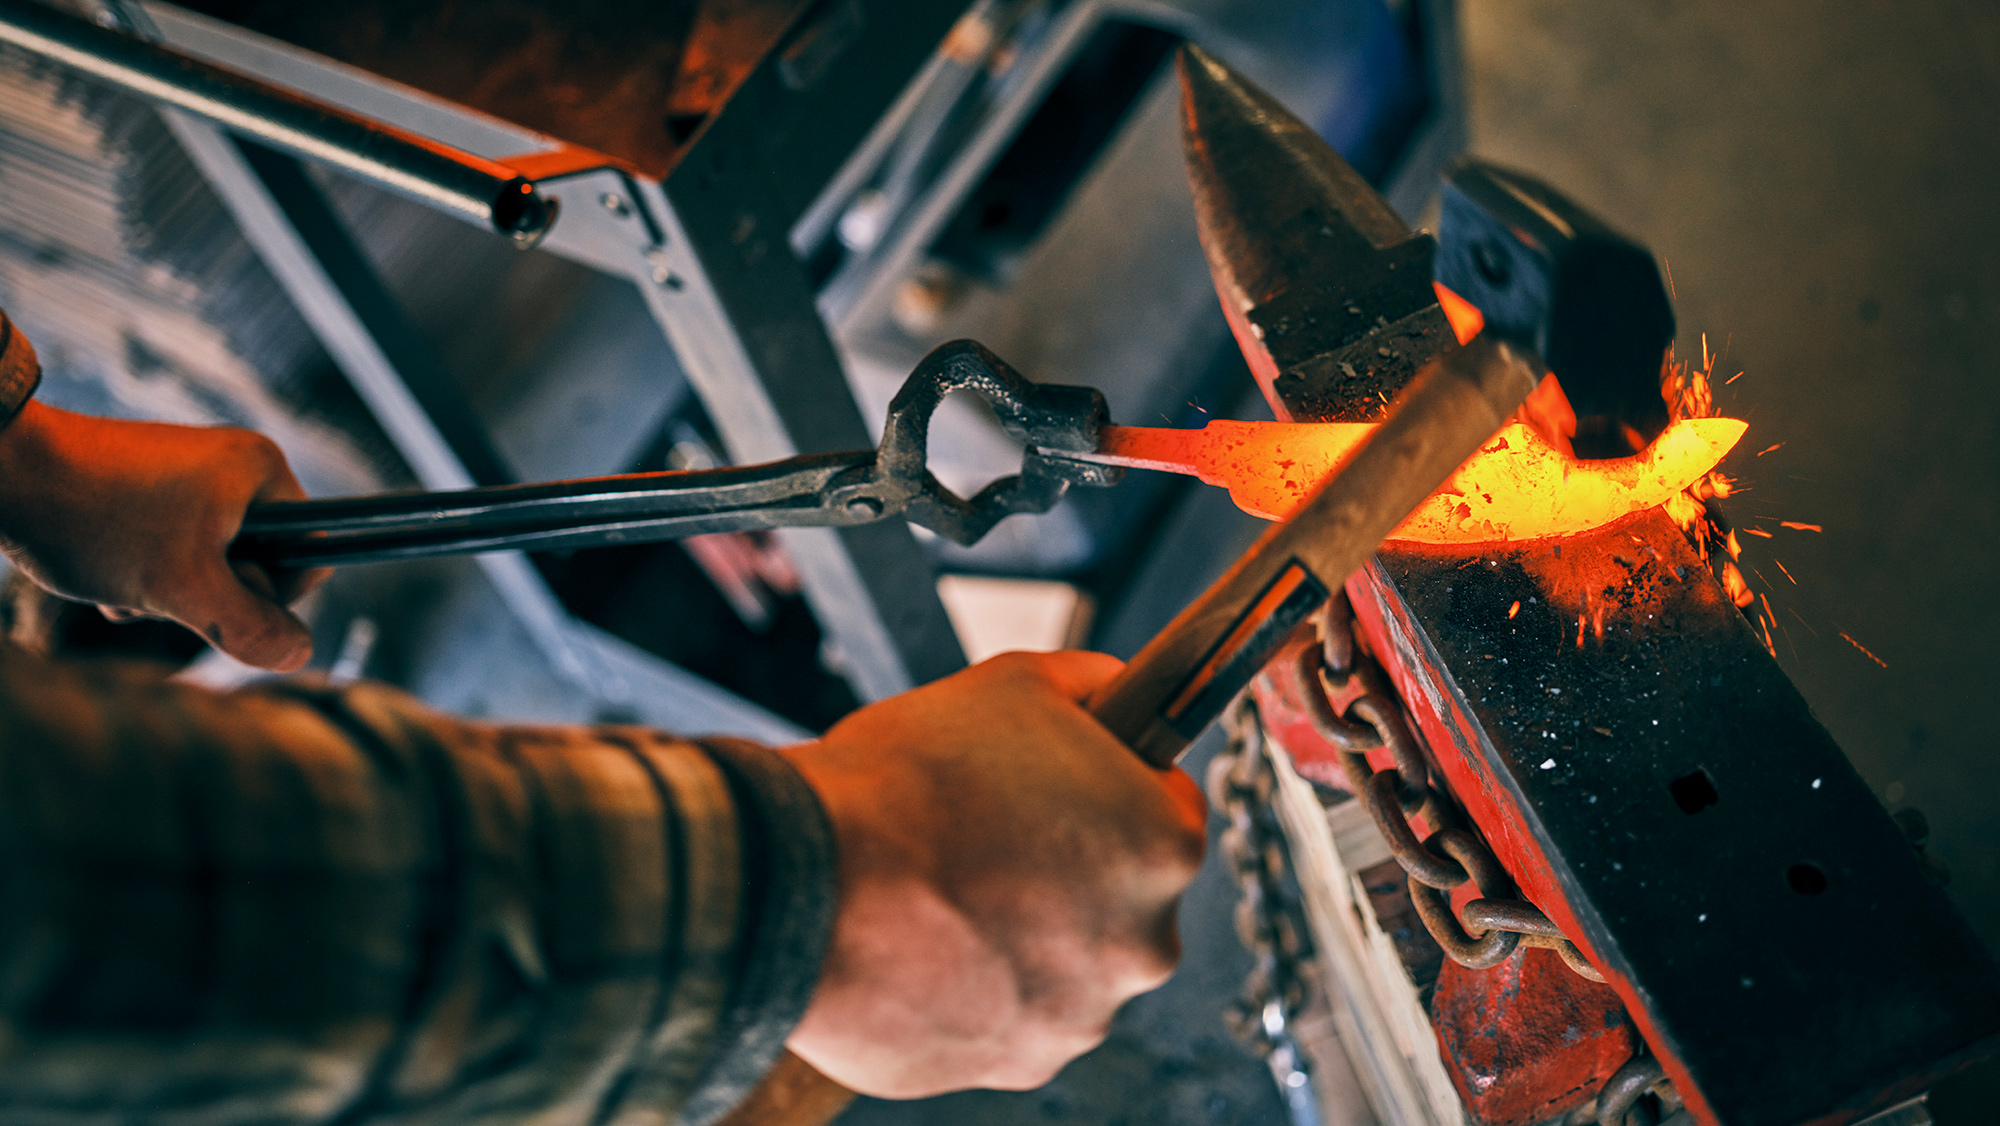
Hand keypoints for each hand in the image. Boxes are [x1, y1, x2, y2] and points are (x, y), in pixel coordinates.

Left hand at [0, 401, 327, 669]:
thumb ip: (250, 629)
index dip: (273, 594)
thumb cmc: (95, 518)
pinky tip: (107, 574)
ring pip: (209, 562)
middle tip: (161, 593)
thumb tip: (297, 652)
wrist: (4, 470)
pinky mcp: (150, 487)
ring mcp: (189, 474)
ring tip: (125, 582)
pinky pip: (173, 546)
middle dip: (208, 595)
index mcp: (261, 470)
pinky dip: (145, 571)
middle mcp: (232, 464)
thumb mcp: (184, 590)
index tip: (220, 600)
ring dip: (170, 590)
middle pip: (256, 562)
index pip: (310, 551)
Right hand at [777, 651, 1207, 1097]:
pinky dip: (976, 987)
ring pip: (1065, 960)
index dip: (1110, 781)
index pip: (1166, 803)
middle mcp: (1143, 943)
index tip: (1063, 782)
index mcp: (1163, 844)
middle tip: (988, 833)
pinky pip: (1008, 1017)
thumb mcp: (1016, 681)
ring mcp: (1079, 1015)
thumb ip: (1094, 686)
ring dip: (1024, 932)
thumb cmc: (906, 782)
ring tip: (944, 891)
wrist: (804, 881)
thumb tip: (1115, 694)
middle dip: (1069, 866)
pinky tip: (925, 944)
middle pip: (1120, 893)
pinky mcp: (1013, 1063)